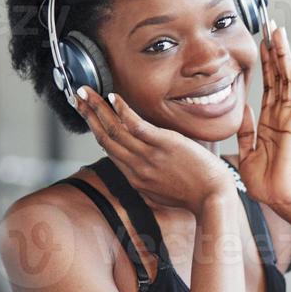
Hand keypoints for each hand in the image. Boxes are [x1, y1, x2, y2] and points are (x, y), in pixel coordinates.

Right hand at [74, 86, 233, 214]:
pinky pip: (136, 126)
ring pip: (114, 129)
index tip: (87, 115)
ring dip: (97, 108)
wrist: (213, 199)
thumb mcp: (162, 193)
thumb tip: (141, 168)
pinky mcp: (164, 145)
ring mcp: (149, 156)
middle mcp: (136, 167)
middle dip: (88, 114)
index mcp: (135, 178)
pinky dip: (122, 111)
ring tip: (86, 92)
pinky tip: (113, 97)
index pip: (109, 149)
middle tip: (77, 97)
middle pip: (104, 137)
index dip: (95, 129)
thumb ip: (148, 179)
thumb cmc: (195, 195)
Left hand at [236, 21, 290, 214]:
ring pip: (288, 80)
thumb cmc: (265, 183)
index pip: (267, 84)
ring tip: (280, 32)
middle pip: (278, 75)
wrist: (279, 199)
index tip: (260, 40)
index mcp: (269, 120)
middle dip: (274, 50)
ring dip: (285, 56)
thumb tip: (243, 107)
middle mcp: (281, 115)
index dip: (264, 62)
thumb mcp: (245, 153)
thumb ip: (244, 130)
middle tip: (271, 25)